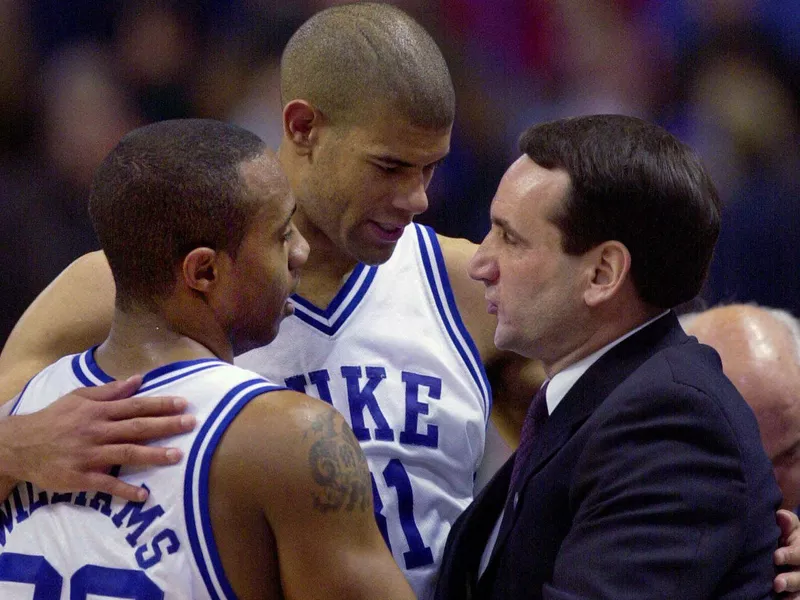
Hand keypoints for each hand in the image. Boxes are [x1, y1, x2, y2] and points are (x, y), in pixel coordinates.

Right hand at [1, 375, 195, 501]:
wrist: (19, 446)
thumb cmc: (54, 419)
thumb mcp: (78, 398)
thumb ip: (110, 391)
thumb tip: (138, 379)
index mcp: (98, 411)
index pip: (135, 406)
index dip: (160, 404)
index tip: (183, 403)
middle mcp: (96, 431)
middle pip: (136, 428)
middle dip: (165, 426)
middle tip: (191, 424)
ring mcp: (89, 455)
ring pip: (126, 454)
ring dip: (153, 456)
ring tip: (177, 456)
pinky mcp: (80, 477)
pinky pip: (106, 484)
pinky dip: (124, 491)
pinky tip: (143, 495)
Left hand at [774, 509, 799, 596]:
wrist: (787, 548)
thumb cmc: (786, 537)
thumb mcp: (789, 529)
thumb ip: (787, 524)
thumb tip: (782, 515)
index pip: (799, 552)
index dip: (791, 555)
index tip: (776, 557)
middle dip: (792, 579)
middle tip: (777, 583)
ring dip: (792, 591)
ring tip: (779, 591)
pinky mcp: (798, 590)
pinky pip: (798, 597)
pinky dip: (793, 599)